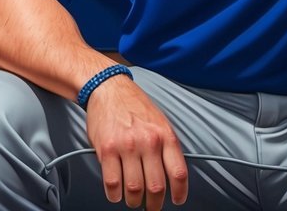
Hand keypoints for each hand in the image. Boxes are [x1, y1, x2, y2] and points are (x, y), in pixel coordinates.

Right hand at [86, 76, 188, 209]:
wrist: (108, 88)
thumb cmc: (134, 105)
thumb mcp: (160, 122)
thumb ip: (166, 146)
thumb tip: (171, 175)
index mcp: (165, 136)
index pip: (178, 174)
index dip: (180, 193)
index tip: (176, 200)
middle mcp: (148, 142)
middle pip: (156, 187)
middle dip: (154, 204)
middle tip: (151, 206)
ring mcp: (126, 146)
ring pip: (134, 189)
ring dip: (134, 201)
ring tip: (133, 200)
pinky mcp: (106, 149)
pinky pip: (112, 182)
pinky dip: (114, 194)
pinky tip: (116, 194)